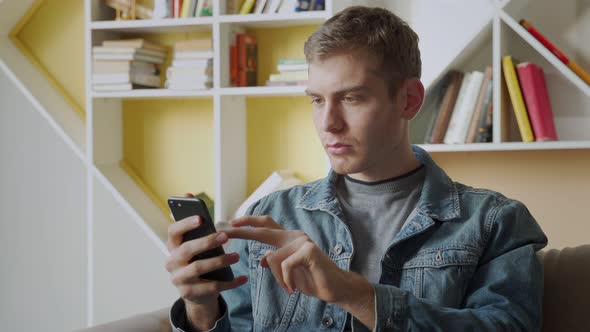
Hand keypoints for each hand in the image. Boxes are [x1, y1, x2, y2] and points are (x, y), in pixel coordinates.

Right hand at [165, 193, 247, 329]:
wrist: (197, 292)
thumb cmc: (199, 259)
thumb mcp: (197, 243)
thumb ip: (196, 224)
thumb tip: (189, 194)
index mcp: (172, 246)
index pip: (172, 231)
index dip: (185, 224)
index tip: (201, 218)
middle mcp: (171, 262)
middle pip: (187, 250)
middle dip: (207, 242)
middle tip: (226, 236)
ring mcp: (178, 279)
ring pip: (198, 268)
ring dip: (220, 261)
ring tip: (237, 256)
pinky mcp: (188, 294)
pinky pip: (211, 287)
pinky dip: (229, 282)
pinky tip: (242, 278)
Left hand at [225, 216, 371, 305]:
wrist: (334, 288)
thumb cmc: (312, 279)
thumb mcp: (287, 273)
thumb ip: (275, 262)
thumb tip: (261, 259)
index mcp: (288, 239)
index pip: (266, 225)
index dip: (249, 222)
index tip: (231, 223)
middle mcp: (294, 236)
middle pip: (264, 229)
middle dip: (242, 231)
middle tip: (224, 231)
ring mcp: (302, 240)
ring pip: (273, 258)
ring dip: (279, 279)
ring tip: (290, 287)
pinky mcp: (308, 250)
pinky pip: (284, 266)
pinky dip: (287, 280)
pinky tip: (295, 287)